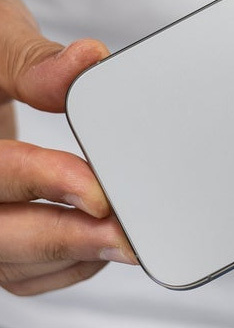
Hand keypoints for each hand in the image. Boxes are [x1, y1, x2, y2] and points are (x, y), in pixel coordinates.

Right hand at [0, 0, 135, 295]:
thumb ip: (34, 62)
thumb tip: (88, 60)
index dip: (46, 183)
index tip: (97, 190)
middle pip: (0, 234)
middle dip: (67, 237)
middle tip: (125, 235)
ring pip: (13, 261)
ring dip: (72, 255)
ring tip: (125, 241)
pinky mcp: (1, 228)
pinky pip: (25, 269)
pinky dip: (67, 263)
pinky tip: (100, 243)